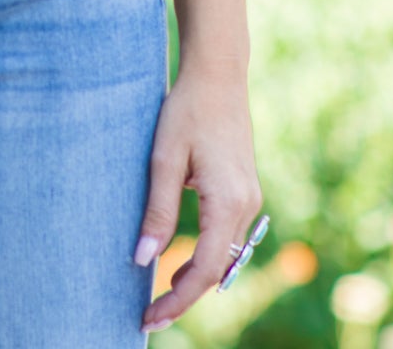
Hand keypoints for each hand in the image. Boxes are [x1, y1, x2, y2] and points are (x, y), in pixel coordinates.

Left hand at [135, 65, 262, 332]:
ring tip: (160, 294)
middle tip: (149, 316)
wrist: (217, 75)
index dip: (177, 300)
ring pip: (225, 255)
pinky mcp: (245, 189)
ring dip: (196, 277)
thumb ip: (157, 211)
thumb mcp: (164, 159)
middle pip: (217, 270)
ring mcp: (250, 198)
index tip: (149, 318)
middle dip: (184, 296)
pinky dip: (207, 255)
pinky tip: (182, 260)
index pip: (205, 270)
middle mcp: (246, 206)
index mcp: (227, 202)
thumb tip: (142, 259)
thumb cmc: (186, 110)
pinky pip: (228, 236)